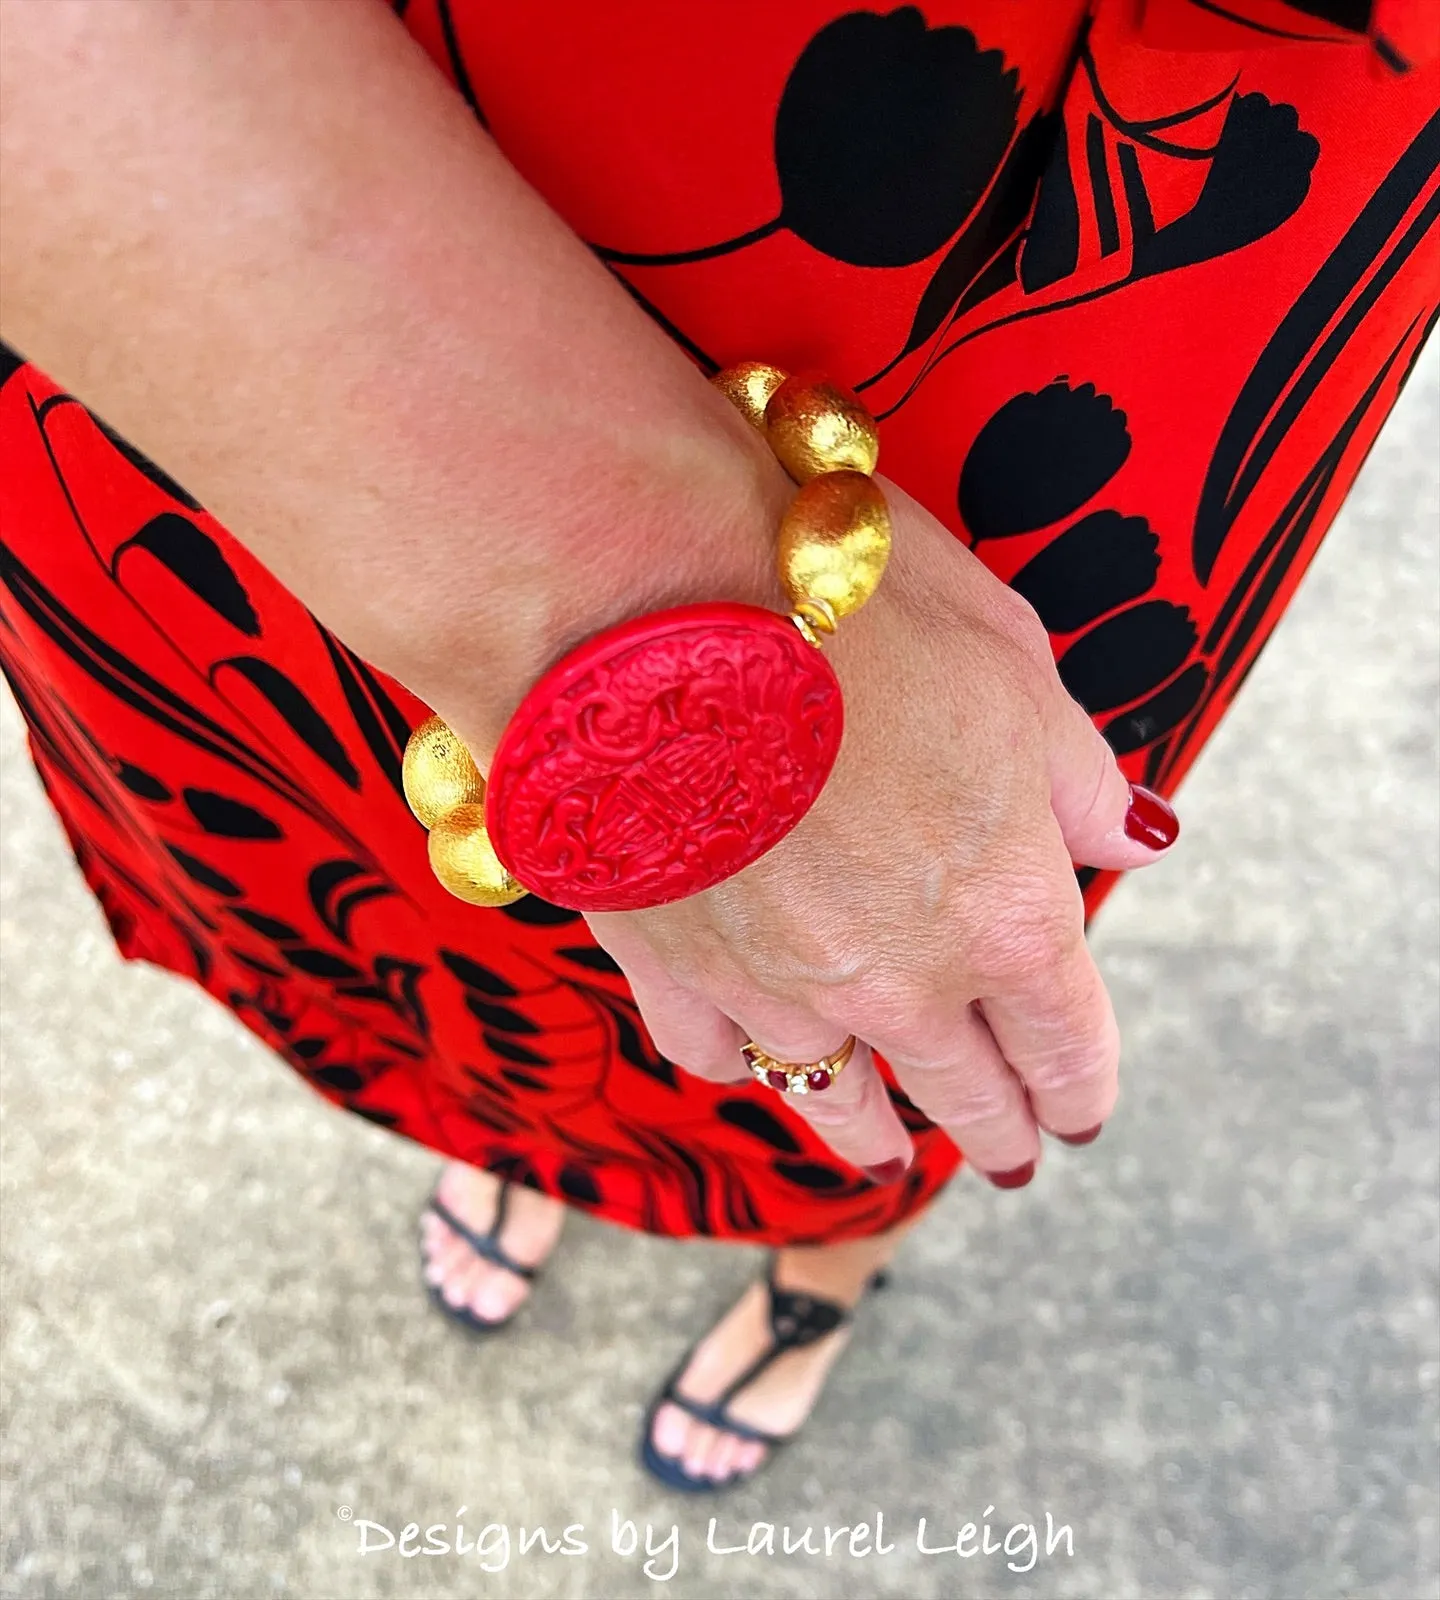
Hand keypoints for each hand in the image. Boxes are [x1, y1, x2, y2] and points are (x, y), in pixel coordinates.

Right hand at [587, 480, 1178, 1185]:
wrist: (663, 611)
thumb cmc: (855, 615)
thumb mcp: (1014, 668)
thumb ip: (1079, 778)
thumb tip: (1136, 839)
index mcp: (1005, 915)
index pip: (1066, 1042)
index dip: (1080, 1085)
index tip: (1081, 1112)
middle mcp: (897, 980)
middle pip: (962, 1091)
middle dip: (999, 1125)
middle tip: (1012, 1153)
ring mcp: (776, 987)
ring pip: (834, 1098)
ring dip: (872, 1135)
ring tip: (885, 1157)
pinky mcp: (670, 966)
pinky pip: (713, 1050)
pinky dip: (740, 1060)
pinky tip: (749, 1058)